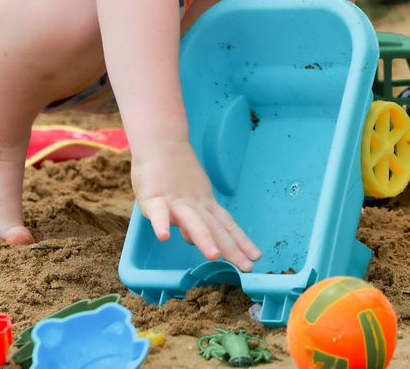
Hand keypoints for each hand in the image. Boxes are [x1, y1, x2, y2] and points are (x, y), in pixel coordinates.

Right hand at [131, 142, 261, 271]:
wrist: (162, 142)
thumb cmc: (175, 173)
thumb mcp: (190, 198)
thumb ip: (193, 220)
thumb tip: (193, 241)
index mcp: (206, 204)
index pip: (228, 226)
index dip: (242, 242)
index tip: (256, 257)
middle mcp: (196, 204)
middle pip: (216, 228)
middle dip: (231, 249)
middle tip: (246, 267)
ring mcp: (176, 201)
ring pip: (192, 221)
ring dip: (203, 239)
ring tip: (213, 257)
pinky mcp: (153, 198)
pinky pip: (158, 213)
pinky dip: (161, 224)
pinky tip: (164, 237)